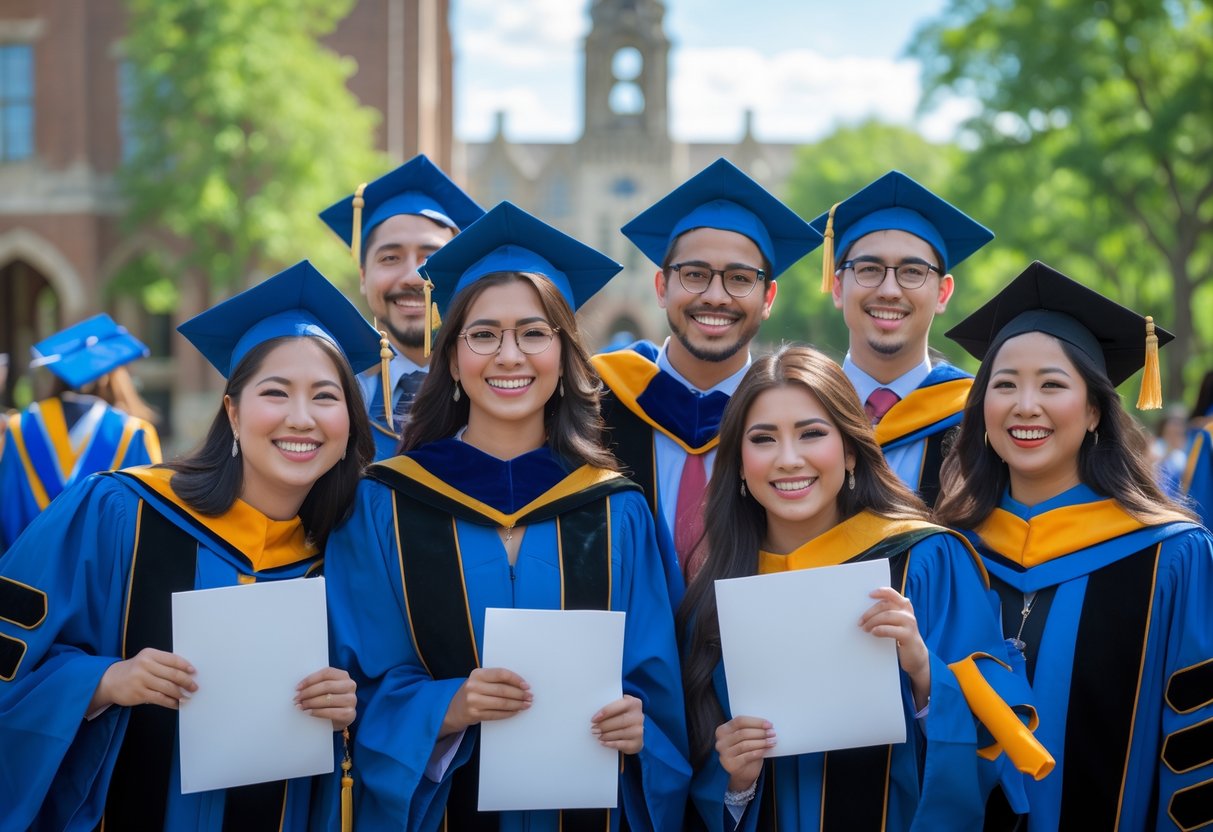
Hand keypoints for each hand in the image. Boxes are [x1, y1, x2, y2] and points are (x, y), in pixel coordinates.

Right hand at [91, 647, 195, 711]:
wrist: (109, 681)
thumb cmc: (134, 670)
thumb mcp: (147, 661)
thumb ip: (163, 664)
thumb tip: (186, 674)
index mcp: (150, 654)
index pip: (173, 659)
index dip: (186, 666)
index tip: (194, 672)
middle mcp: (145, 665)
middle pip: (173, 674)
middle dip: (186, 682)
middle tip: (194, 687)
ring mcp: (141, 680)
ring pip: (167, 687)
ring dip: (180, 694)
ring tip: (187, 697)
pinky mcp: (138, 693)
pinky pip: (160, 698)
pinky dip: (171, 702)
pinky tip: (176, 704)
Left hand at [295, 667, 356, 730]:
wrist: (341, 718)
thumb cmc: (330, 700)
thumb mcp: (327, 689)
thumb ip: (317, 684)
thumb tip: (298, 689)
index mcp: (343, 675)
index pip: (326, 673)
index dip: (310, 679)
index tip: (297, 688)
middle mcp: (350, 685)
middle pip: (327, 686)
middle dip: (308, 692)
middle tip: (296, 699)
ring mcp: (351, 700)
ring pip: (328, 699)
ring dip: (311, 702)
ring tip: (300, 706)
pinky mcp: (350, 714)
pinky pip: (331, 712)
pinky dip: (317, 712)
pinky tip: (308, 712)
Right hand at [440, 667, 530, 737]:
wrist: (453, 709)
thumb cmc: (472, 692)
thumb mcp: (480, 681)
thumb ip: (496, 680)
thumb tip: (521, 684)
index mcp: (477, 674)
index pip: (501, 674)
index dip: (516, 679)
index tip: (526, 685)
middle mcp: (473, 686)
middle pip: (503, 690)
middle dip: (519, 694)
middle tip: (529, 696)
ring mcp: (473, 701)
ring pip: (501, 703)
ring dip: (517, 704)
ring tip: (526, 704)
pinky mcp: (474, 714)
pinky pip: (496, 714)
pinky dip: (509, 713)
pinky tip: (516, 711)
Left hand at [591, 694, 643, 754]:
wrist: (633, 729)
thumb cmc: (621, 715)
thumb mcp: (618, 706)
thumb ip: (609, 706)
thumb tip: (593, 712)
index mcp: (633, 703)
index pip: (618, 706)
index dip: (605, 712)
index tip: (593, 719)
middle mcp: (639, 716)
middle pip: (620, 721)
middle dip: (604, 725)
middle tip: (593, 729)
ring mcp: (639, 730)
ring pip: (621, 733)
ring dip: (606, 735)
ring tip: (597, 736)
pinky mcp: (637, 743)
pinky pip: (623, 744)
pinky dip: (611, 744)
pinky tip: (603, 743)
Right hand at [715, 716, 773, 792]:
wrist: (743, 772)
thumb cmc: (746, 751)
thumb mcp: (746, 738)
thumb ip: (752, 730)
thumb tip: (768, 726)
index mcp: (723, 730)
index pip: (739, 721)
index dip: (756, 722)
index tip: (769, 724)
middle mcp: (721, 741)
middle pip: (743, 732)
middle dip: (760, 732)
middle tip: (772, 733)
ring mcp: (724, 753)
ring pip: (745, 744)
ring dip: (761, 742)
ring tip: (772, 741)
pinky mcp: (730, 764)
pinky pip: (747, 756)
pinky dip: (758, 752)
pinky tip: (765, 750)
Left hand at [860, 587, 930, 708]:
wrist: (916, 655)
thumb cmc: (901, 637)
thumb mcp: (895, 623)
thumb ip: (886, 613)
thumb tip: (865, 611)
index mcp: (904, 606)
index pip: (892, 594)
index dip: (881, 592)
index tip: (869, 594)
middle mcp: (908, 613)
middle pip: (885, 606)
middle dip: (870, 612)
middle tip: (860, 621)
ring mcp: (909, 623)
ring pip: (887, 616)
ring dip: (872, 621)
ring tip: (865, 628)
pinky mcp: (908, 635)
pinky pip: (890, 629)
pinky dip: (879, 630)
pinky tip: (874, 632)